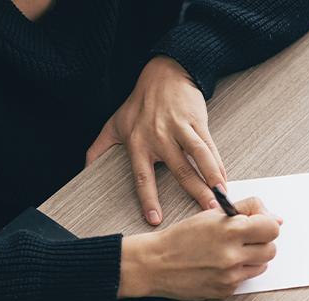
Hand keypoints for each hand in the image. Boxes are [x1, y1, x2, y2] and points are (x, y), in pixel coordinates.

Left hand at [87, 55, 226, 225]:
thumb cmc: (139, 101)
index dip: (148, 198)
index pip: (142, 176)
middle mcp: (160, 137)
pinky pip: (209, 146)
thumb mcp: (113, 124)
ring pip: (199, 158)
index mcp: (138, 143)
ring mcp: (180, 129)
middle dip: (194, 192)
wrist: (164, 73)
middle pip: (180, 170)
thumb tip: (84, 169)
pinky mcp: (197, 122)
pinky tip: (225, 178)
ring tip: (221, 196)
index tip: (155, 219)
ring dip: (212, 178)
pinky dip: (218, 164)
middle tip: (205, 213)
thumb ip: (98, 148)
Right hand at [117, 197, 281, 299]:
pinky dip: (238, 271)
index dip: (268, 223)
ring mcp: (230, 275)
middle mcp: (232, 255)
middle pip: (271, 249)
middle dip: (262, 242)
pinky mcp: (226, 290)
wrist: (155, 263)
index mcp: (230, 230)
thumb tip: (275, 219)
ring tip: (232, 251)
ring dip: (253, 257)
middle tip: (247, 238)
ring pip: (262, 265)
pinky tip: (221, 264)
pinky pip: (245, 279)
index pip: (272, 228)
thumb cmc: (181, 237)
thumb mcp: (211, 213)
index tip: (260, 223)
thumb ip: (245, 210)